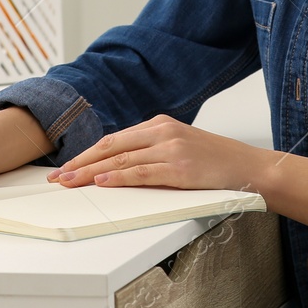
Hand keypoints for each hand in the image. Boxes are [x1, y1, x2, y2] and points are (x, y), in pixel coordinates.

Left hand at [45, 114, 265, 190]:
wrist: (248, 167)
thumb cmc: (214, 161)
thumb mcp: (179, 146)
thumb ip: (151, 150)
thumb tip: (116, 167)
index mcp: (160, 124)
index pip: (114, 139)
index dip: (86, 154)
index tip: (67, 167)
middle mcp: (162, 132)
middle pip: (111, 147)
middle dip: (81, 163)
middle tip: (58, 177)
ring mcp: (171, 149)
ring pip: (121, 160)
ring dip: (91, 173)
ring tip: (71, 183)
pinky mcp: (180, 168)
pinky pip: (142, 173)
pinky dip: (119, 178)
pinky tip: (102, 182)